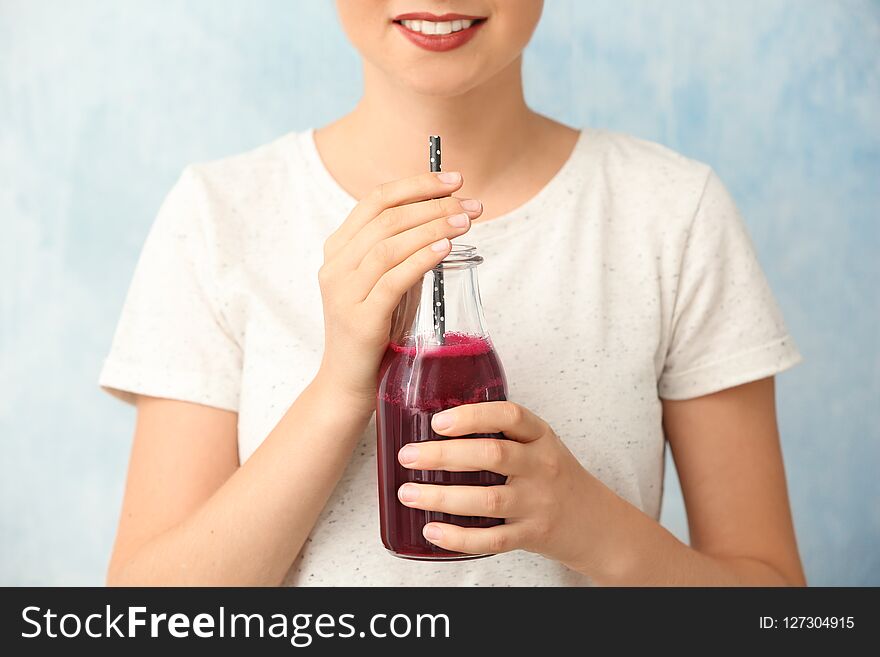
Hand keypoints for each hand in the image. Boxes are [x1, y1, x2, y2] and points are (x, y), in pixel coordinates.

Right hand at [315, 172, 482, 409]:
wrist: (349, 383)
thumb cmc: (375, 332)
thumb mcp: (388, 283)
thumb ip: (405, 252)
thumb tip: (445, 217)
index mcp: (338, 249)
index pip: (376, 200)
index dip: (417, 184)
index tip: (455, 180)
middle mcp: (335, 266)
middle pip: (386, 218)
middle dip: (433, 204)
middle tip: (472, 204)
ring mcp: (343, 292)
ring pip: (389, 244)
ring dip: (433, 227)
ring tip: (466, 221)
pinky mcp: (359, 319)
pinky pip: (393, 280)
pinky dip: (421, 259)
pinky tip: (446, 249)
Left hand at [396, 401, 608, 570]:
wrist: (597, 523)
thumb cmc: (557, 478)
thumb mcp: (541, 445)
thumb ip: (503, 434)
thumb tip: (439, 426)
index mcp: (541, 437)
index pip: (510, 416)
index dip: (472, 416)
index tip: (438, 421)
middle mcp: (542, 467)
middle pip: (491, 455)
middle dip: (443, 455)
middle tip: (408, 456)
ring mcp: (538, 503)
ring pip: (486, 499)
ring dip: (441, 497)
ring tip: (409, 494)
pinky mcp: (533, 535)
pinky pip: (492, 539)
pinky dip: (458, 537)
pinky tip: (432, 531)